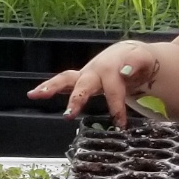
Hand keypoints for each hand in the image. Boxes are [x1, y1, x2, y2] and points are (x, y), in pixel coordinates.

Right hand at [28, 41, 160, 125]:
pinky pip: (62, 83)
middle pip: (83, 84)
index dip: (116, 107)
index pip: (113, 90)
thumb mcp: (144, 60)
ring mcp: (84, 75)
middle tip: (68, 115)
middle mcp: (93, 71)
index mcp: (111, 68)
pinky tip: (34, 94)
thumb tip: (126, 70)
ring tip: (34, 94)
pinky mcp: (78, 79)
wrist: (128, 54)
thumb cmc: (136, 61)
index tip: (120, 124)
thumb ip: (137, 63)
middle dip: (76, 99)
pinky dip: (47, 88)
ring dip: (50, 87)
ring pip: (65, 79)